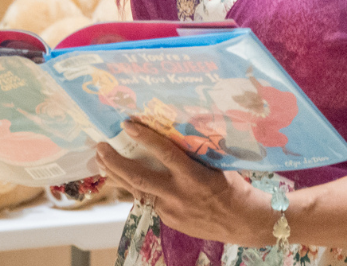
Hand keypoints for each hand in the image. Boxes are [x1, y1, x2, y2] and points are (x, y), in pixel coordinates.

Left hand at [95, 121, 273, 245]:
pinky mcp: (169, 221)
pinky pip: (150, 201)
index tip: (127, 124)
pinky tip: (130, 180)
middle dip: (115, 162)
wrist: (245, 222)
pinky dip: (139, 189)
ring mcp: (171, 211)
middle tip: (100, 147)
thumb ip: (195, 154)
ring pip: (137, 192)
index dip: (144, 138)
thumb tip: (176, 134)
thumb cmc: (236, 188)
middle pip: (138, 178)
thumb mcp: (218, 166)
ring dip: (117, 176)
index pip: (164, 153)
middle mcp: (178, 195)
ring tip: (102, 162)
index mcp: (194, 177)